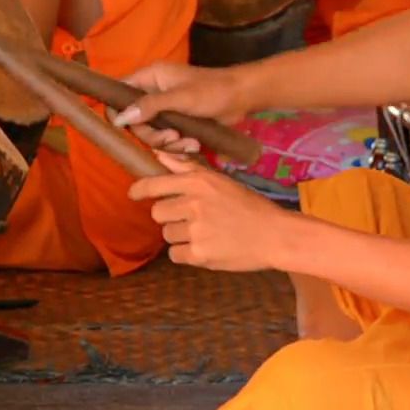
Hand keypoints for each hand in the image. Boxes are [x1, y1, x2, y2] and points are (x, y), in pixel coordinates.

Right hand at [115, 61, 254, 144]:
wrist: (242, 97)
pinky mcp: (178, 122)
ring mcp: (165, 109)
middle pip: (136, 121)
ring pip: (153, 133)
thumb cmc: (212, 90)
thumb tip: (119, 118)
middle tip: (172, 139)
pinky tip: (194, 145)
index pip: (119, 94)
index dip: (119, 112)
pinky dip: (179, 145)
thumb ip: (150, 106)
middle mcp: (153, 92)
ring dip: (170, 144)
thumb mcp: (180, 98)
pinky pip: (167, 138)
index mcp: (150, 77)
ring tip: (190, 144)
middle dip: (153, 135)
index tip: (129, 129)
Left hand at [129, 154, 297, 270]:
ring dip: (181, 236)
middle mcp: (194, 204)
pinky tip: (207, 247)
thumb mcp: (221, 180)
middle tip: (192, 218)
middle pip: (158, 213)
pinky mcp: (199, 254)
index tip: (134, 194)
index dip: (140, 190)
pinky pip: (176, 255)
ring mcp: (196, 230)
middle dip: (170, 217)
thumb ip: (187, 168)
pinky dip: (187, 253)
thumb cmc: (249, 206)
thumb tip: (159, 155)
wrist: (275, 234)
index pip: (155, 184)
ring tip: (205, 233)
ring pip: (168, 234)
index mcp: (199, 183)